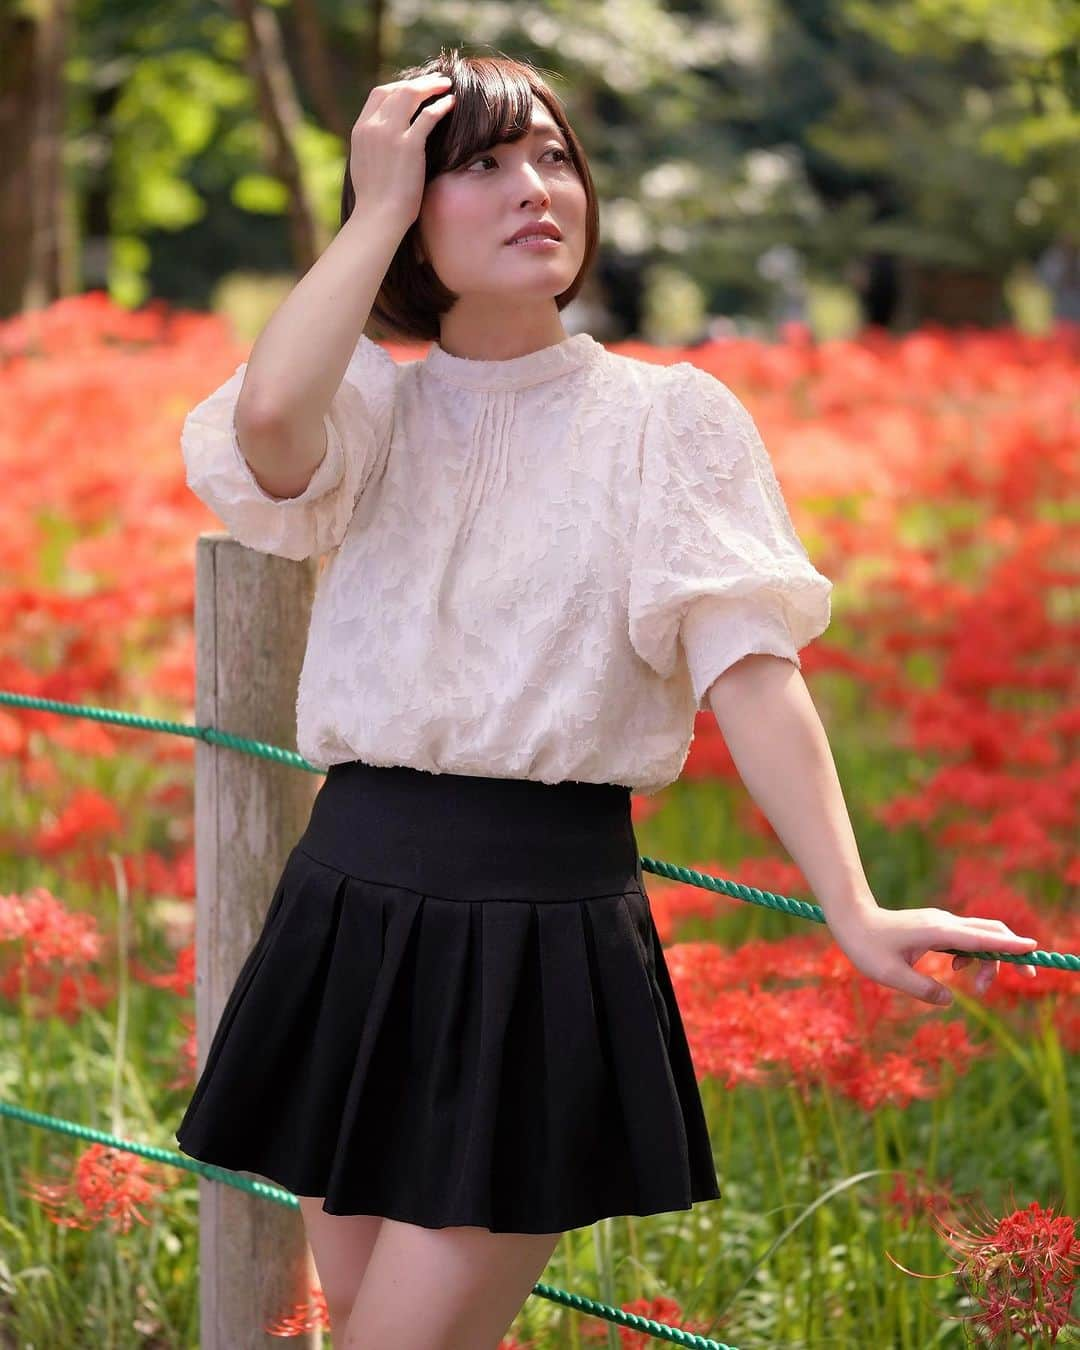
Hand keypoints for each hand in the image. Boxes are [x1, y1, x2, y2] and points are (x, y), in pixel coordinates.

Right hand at [348, 72, 456, 225]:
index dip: (399, 86)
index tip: (415, 90)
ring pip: (411, 95)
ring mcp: (390, 134)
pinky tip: (451, 103)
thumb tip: (384, 141)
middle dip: (419, 82)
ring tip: (446, 85)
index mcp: (360, 130)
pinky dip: (441, 105)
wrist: (378, 217)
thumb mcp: (364, 165)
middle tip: (437, 81)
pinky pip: (428, 116)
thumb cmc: (374, 201)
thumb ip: (373, 146)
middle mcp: (373, 127)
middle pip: (396, 89)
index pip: (379, 94)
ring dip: (431, 86)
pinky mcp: (409, 146)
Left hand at [826, 904, 1038, 1006]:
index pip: (981, 938)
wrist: (851, 918)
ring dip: (988, 959)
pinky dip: (973, 953)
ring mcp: (940, 922)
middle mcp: (944, 922)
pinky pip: (965, 937)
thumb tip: (949, 1001)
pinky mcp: (935, 926)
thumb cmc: (866, 946)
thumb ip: (921, 989)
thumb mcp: (890, 974)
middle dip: (1011, 952)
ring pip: (979, 935)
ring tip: (978, 989)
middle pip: (990, 932)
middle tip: (1025, 977)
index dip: (1008, 945)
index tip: (1033, 949)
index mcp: (937, 932)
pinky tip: (957, 970)